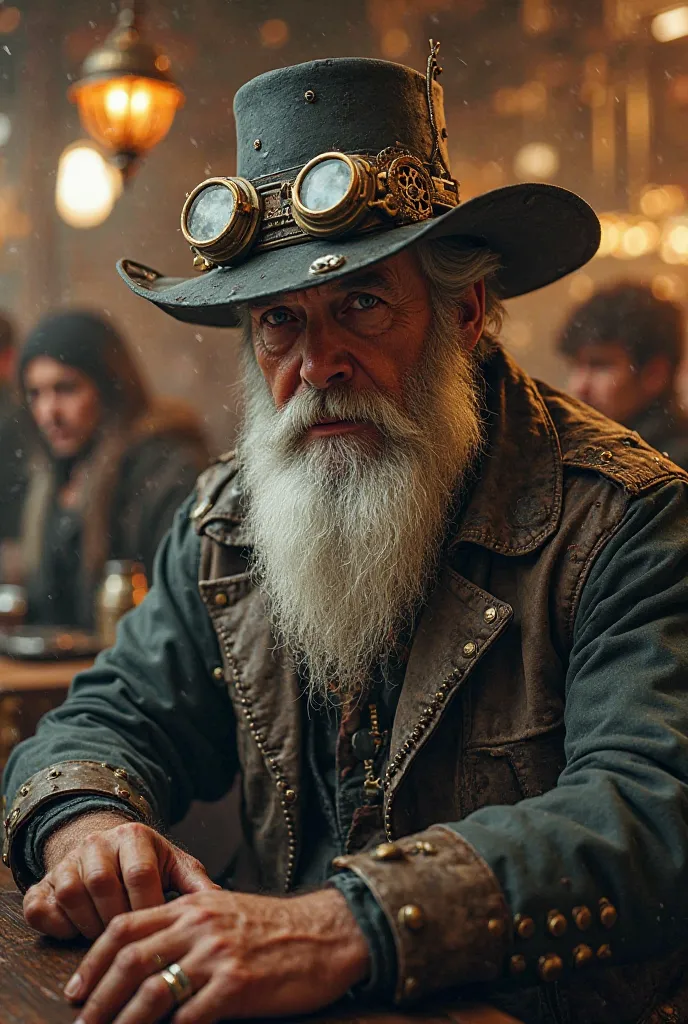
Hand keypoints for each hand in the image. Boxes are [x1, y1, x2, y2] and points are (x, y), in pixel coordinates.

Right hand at [23, 818, 218, 940]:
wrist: (106, 846)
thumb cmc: (147, 863)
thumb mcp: (174, 865)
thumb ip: (196, 883)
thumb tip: (224, 905)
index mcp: (134, 835)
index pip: (139, 873)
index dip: (147, 906)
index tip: (158, 928)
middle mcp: (97, 842)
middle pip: (102, 885)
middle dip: (119, 919)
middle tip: (132, 938)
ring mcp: (67, 861)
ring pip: (71, 895)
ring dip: (90, 925)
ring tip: (108, 935)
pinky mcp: (42, 882)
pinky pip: (40, 907)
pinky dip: (57, 926)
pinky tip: (77, 932)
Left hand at [65, 887, 369, 1023]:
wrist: (329, 933)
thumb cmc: (276, 928)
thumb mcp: (226, 912)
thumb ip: (187, 927)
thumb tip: (144, 961)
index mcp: (192, 905)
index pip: (126, 927)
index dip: (93, 961)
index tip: (77, 989)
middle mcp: (200, 925)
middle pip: (130, 960)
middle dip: (98, 998)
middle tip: (83, 1022)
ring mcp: (218, 955)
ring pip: (152, 991)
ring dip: (123, 1022)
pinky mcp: (238, 985)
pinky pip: (189, 1017)